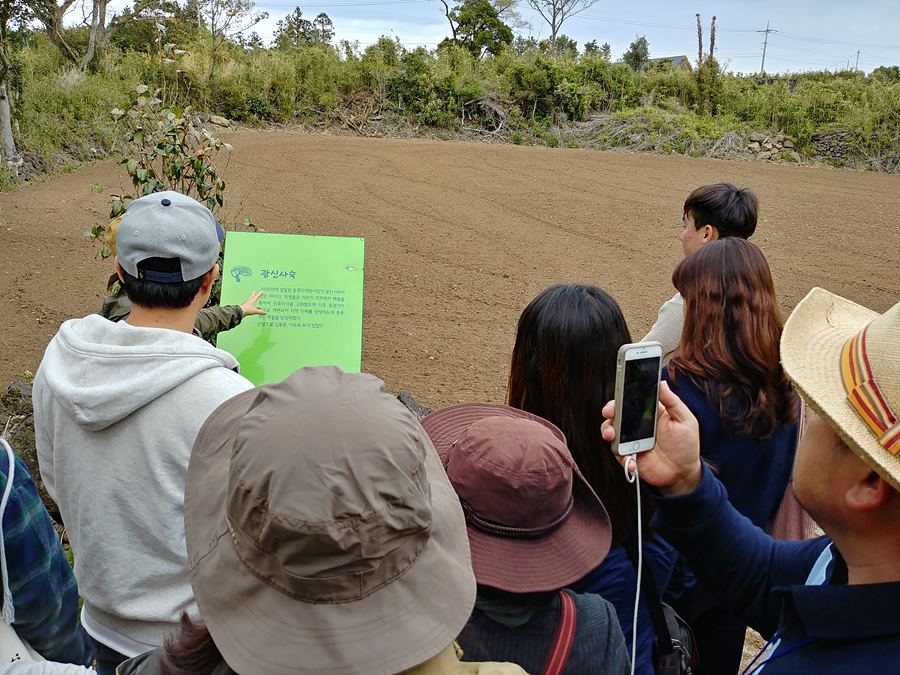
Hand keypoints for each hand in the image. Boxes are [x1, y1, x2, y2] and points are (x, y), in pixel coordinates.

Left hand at [239, 291, 266, 316]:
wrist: (240, 311)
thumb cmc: (248, 310)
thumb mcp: (255, 311)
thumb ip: (261, 312)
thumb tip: (265, 313)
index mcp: (252, 300)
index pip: (257, 296)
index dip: (260, 294)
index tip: (262, 292)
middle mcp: (249, 301)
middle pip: (252, 296)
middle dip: (254, 294)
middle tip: (254, 292)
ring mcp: (247, 303)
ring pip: (251, 301)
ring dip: (253, 300)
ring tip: (255, 301)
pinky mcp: (245, 306)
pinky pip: (249, 305)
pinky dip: (252, 305)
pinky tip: (253, 308)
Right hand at [601, 381, 703, 495]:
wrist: (684, 473)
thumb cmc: (686, 444)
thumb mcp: (685, 420)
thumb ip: (672, 401)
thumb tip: (661, 383)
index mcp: (649, 412)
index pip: (632, 398)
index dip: (623, 393)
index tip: (619, 391)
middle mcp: (637, 424)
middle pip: (617, 412)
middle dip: (610, 410)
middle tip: (610, 412)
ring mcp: (630, 440)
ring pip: (611, 430)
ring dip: (608, 430)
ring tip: (612, 435)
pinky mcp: (627, 455)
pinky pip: (617, 453)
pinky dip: (622, 456)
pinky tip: (631, 460)